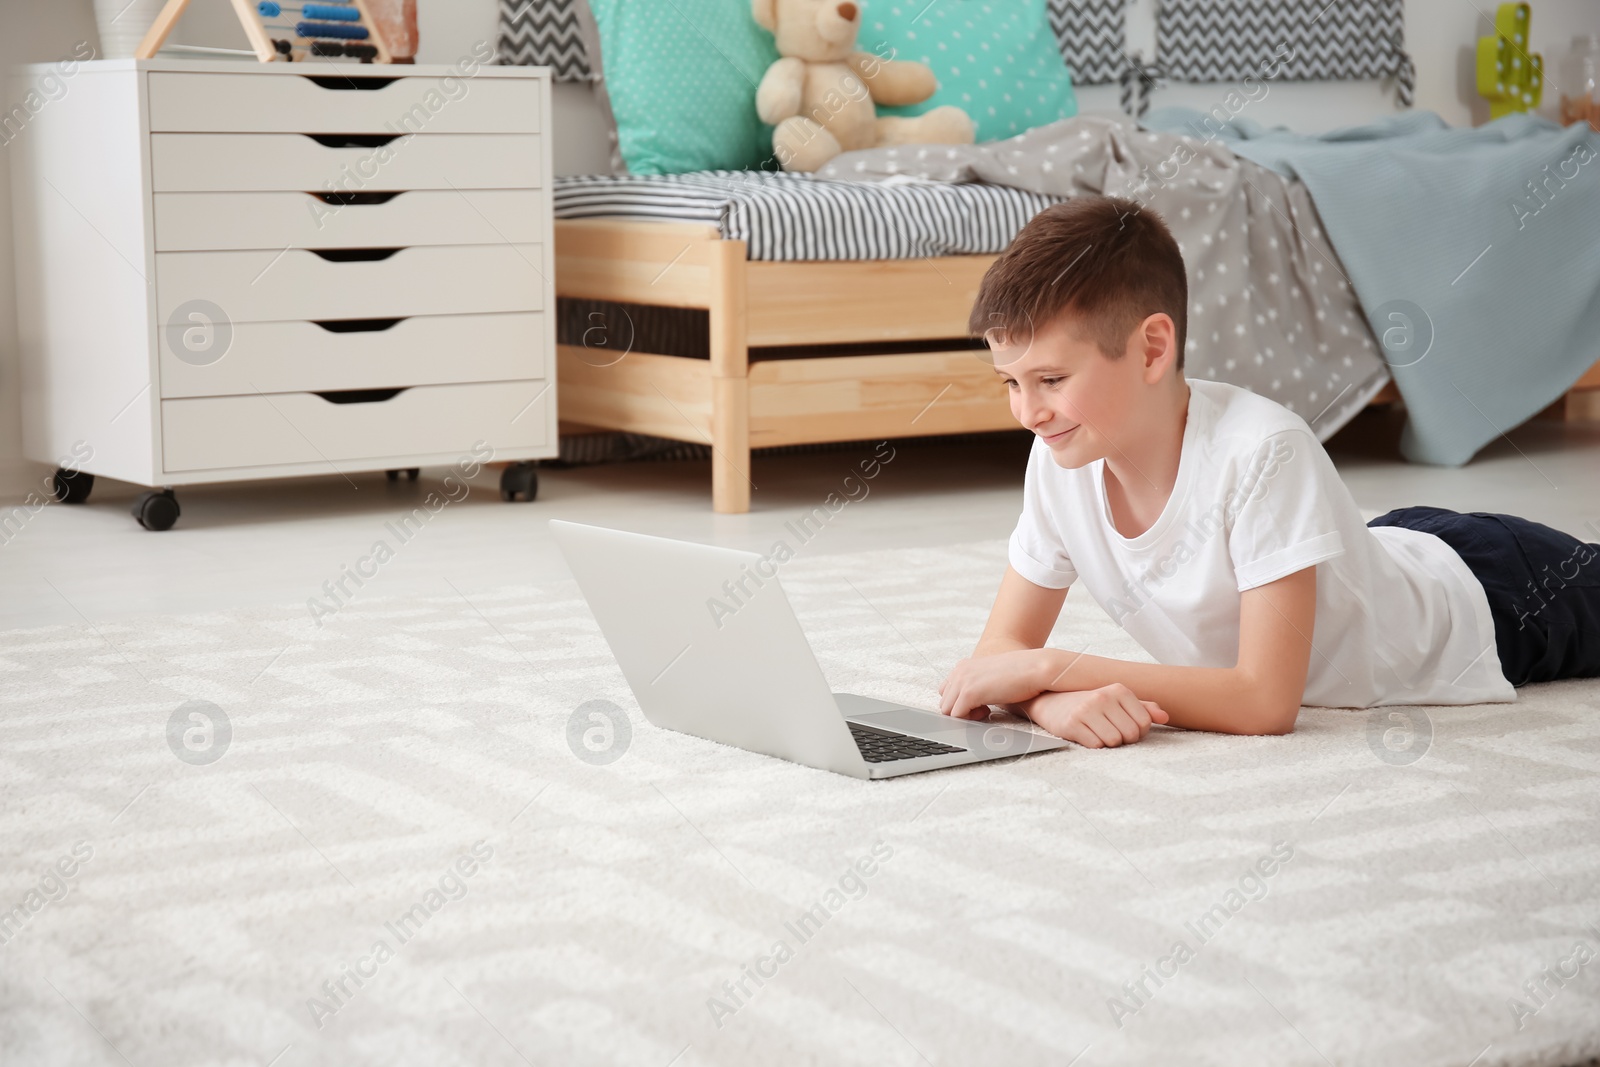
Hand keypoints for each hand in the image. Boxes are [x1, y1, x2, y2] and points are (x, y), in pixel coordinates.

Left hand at [938, 650, 1048, 718]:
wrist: (1035, 668)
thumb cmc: (1020, 674)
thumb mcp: (992, 677)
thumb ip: (978, 685)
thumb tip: (972, 704)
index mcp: (964, 666)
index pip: (946, 690)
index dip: (960, 702)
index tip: (977, 705)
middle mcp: (960, 671)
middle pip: (945, 701)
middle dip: (961, 710)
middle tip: (983, 710)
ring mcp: (963, 681)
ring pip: (948, 710)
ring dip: (965, 716)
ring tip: (986, 711)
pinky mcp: (970, 693)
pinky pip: (957, 716)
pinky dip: (970, 719)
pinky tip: (988, 712)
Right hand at [1026, 685, 1168, 747]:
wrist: (1050, 701)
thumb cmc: (1089, 703)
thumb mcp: (1115, 700)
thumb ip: (1142, 707)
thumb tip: (1165, 717)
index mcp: (1119, 690)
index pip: (1145, 723)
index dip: (1137, 731)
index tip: (1124, 727)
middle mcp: (1103, 697)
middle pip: (1131, 734)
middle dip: (1123, 739)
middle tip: (1109, 731)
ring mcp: (1087, 710)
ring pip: (1114, 742)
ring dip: (1107, 743)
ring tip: (1097, 732)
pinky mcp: (1072, 724)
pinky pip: (1096, 745)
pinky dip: (1093, 745)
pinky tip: (1086, 734)